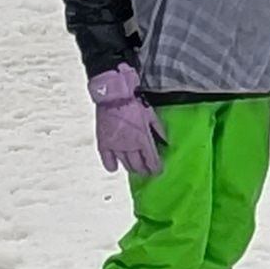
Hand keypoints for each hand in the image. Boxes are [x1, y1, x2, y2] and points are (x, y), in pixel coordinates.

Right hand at [89, 62, 164, 177]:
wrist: (113, 96)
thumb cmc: (133, 103)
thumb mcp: (150, 115)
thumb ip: (158, 130)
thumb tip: (166, 142)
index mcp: (143, 140)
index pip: (152, 161)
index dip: (155, 169)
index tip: (157, 172)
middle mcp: (130, 146)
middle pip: (139, 166)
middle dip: (144, 171)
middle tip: (147, 172)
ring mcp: (116, 146)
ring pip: (125, 165)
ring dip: (132, 169)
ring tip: (135, 170)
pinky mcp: (104, 143)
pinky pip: (107, 160)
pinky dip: (112, 166)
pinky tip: (115, 167)